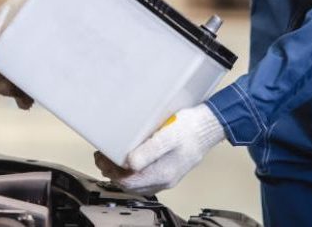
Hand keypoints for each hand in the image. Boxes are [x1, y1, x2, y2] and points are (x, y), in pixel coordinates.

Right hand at [0, 0, 37, 108]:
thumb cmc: (18, 6)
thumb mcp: (6, 16)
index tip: (9, 87)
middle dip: (9, 92)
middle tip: (25, 97)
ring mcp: (11, 61)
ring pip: (10, 84)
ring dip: (19, 94)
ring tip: (30, 100)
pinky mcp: (25, 63)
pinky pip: (22, 81)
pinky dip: (26, 91)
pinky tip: (35, 97)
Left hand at [93, 103, 223, 194]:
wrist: (209, 127)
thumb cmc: (190, 128)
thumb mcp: (167, 136)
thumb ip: (148, 151)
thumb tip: (129, 163)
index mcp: (162, 173)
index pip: (128, 182)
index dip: (111, 171)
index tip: (102, 157)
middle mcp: (165, 180)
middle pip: (131, 185)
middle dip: (112, 172)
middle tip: (102, 157)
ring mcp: (167, 177)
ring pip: (137, 184)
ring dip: (121, 173)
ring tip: (111, 158)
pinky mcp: (168, 171)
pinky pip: (145, 179)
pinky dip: (132, 173)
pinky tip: (128, 162)